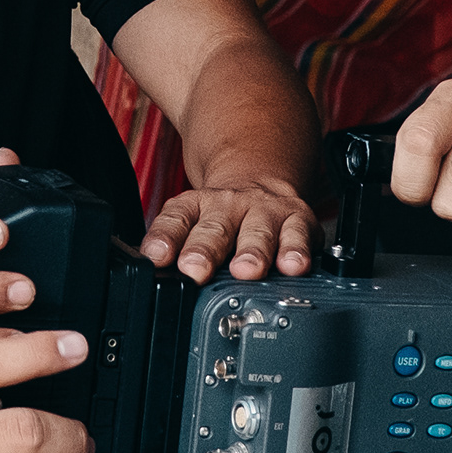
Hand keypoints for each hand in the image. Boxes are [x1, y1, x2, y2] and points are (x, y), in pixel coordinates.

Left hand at [142, 178, 317, 281]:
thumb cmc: (221, 214)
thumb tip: (152, 275)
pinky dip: (297, 251)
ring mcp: (265, 210)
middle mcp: (230, 205)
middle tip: (195, 269)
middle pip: (215, 228)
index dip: (165, 238)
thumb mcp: (192, 222)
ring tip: (246, 270)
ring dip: (252, 251)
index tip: (156, 257)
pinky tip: (294, 265)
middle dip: (205, 250)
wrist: (260, 177)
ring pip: (258, 231)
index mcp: (197, 205)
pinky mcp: (298, 218)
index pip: (176, 219)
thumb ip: (174, 247)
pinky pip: (299, 234)